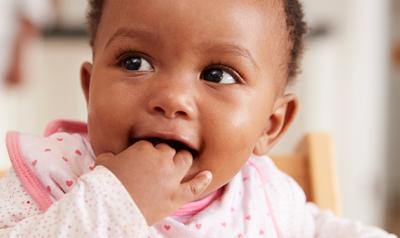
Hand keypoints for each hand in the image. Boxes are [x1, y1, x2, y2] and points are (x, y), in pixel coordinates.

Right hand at [96, 141, 211, 224]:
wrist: (108, 208)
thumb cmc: (104, 184)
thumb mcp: (104, 162)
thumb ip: (111, 155)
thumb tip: (111, 156)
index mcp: (144, 149)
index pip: (151, 145)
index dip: (147, 153)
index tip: (142, 161)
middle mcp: (161, 159)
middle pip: (169, 151)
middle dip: (164, 155)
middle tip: (157, 165)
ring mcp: (171, 177)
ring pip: (184, 160)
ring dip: (181, 161)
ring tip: (178, 165)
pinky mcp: (175, 196)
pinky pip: (194, 186)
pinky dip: (202, 180)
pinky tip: (208, 175)